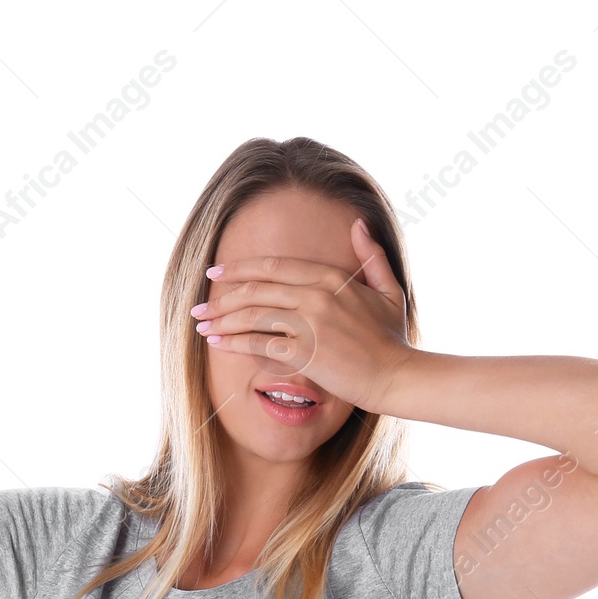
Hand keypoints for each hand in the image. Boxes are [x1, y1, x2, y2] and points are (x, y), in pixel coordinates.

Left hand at [192, 217, 416, 411]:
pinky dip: (234, 343)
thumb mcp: (389, 290)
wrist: (398, 376)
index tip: (217, 272)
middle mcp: (317, 295)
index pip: (274, 266)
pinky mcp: (305, 352)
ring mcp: (310, 323)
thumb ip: (371, 256)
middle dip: (221, 296)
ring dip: (222, 319)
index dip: (241, 268)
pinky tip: (218, 343)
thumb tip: (359, 222)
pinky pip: (259, 343)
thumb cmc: (392, 338)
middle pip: (256, 289)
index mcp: (331, 277)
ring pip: (253, 315)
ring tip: (201, 326)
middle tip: (199, 304)